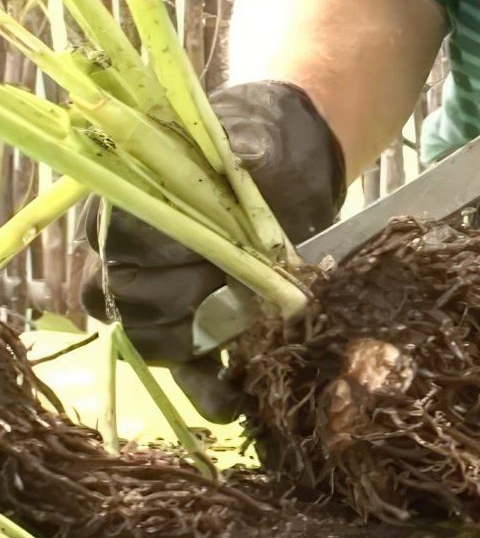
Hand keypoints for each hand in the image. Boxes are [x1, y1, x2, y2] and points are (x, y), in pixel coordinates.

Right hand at [80, 81, 345, 422]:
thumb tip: (248, 159)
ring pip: (151, 339)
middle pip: (131, 300)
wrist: (294, 168)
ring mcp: (165, 292)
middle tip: (244, 298)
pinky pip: (187, 367)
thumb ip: (250, 145)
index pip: (126, 241)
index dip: (171, 256)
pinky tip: (232, 403)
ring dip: (197, 350)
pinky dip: (206, 389)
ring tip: (244, 352)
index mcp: (138, 199)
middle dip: (189, 305)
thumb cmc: (267, 143)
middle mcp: (135, 252)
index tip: (222, 254)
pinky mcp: (198, 323)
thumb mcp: (261, 135)